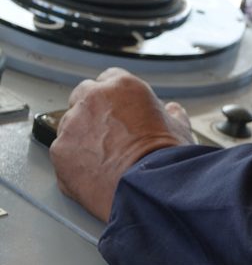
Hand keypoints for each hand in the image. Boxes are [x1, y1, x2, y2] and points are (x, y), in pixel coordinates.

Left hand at [49, 68, 193, 221]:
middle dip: (94, 110)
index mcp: (124, 87)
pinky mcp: (59, 151)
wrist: (147, 186)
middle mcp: (93, 99)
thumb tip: (173, 112)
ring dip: (82, 134)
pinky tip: (93, 171)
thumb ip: (172, 114)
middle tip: (109, 131)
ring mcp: (72, 124)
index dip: (116, 95)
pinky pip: (62, 151)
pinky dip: (73, 159)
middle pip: (84, 95)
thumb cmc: (164, 157)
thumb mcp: (179, 127)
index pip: (111, 77)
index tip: (120, 107)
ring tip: (103, 156)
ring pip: (70, 123)